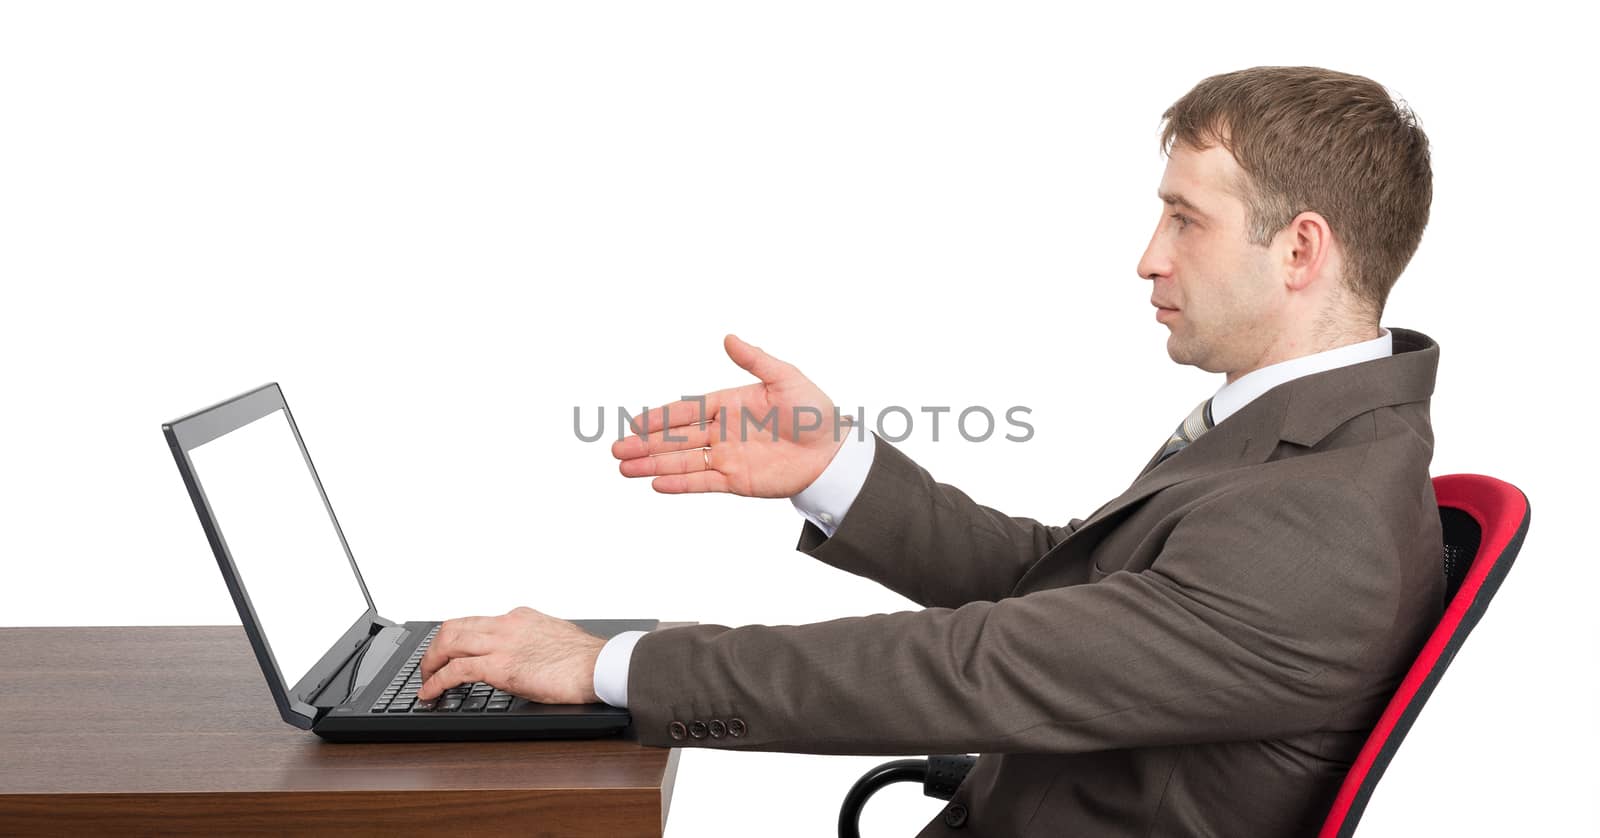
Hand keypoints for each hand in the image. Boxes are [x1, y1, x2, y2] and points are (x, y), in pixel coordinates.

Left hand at [416, 606, 606, 704]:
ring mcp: (501, 643)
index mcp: (520, 617)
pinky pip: (456, 670)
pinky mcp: (500, 667)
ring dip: (430, 662)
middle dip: (434, 647)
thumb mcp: (554, 638)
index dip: (456, 638)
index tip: (449, 651)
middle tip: (428, 665)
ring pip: (448, 642)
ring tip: (424, 679)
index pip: (476, 621)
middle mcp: (506, 624)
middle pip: (454, 627)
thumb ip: (534, 643)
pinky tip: (430, 693)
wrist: (599, 665)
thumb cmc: (587, 658)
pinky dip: (437, 681)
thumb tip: (528, 657)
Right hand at [611, 334, 852, 497]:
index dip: (660, 418)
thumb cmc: (814, 411)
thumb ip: (755, 361)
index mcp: (729, 404)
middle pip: (676, 439)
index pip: (686, 411)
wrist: (834, 452)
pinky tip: (656, 484)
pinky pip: (703, 481)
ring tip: (624, 469)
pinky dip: (680, 484)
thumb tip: (728, 338)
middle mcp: (722, 431)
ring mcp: (728, 457)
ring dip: (654, 465)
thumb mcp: (786, 378)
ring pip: (682, 461)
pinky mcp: (737, 481)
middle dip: (646, 445)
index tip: (634, 423)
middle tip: (616, 450)